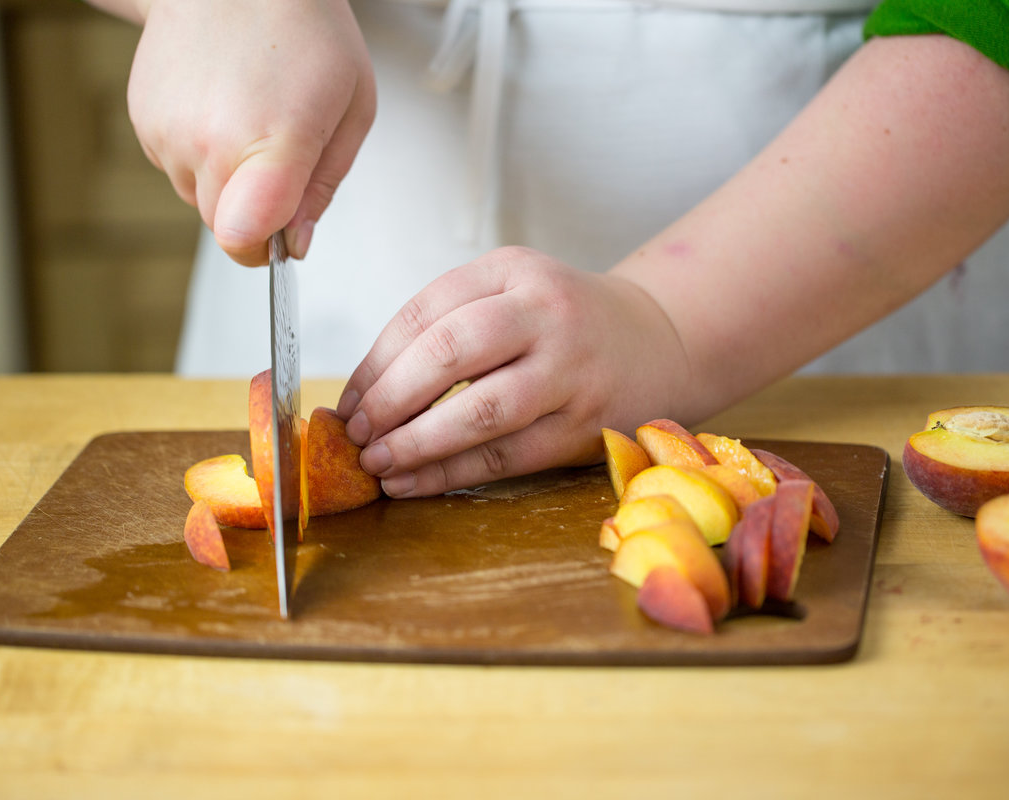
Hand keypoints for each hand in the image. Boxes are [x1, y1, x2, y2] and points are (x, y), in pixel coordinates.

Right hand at [126, 0, 374, 263]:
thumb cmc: (302, 31)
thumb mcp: (351, 111)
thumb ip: (323, 187)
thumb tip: (297, 242)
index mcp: (270, 140)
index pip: (244, 237)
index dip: (267, 249)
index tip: (284, 236)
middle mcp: (208, 140)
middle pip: (226, 229)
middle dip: (257, 213)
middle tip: (282, 158)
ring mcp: (167, 131)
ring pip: (200, 200)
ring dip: (228, 181)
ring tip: (251, 120)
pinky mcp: (143, 120)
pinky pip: (176, 168)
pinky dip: (200, 154)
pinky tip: (222, 109)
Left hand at [335, 247, 691, 496]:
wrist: (659, 342)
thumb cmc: (567, 323)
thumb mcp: (512, 292)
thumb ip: (449, 324)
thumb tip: (367, 392)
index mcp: (514, 271)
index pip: (426, 312)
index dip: (376, 362)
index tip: (349, 400)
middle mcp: (545, 313)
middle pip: (450, 353)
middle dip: (390, 400)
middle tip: (357, 433)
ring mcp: (571, 371)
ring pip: (481, 411)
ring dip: (417, 443)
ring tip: (378, 463)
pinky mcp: (585, 425)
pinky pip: (507, 456)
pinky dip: (453, 474)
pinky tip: (417, 483)